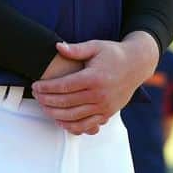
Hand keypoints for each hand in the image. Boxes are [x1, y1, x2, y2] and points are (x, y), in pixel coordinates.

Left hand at [31, 32, 158, 135]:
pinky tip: (60, 120)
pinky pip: (86, 126)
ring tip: (44, 107)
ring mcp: (104, 106)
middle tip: (35, 96)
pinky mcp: (107, 114)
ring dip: (55, 114)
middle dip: (47, 100)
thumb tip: (57, 46)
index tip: (35, 86)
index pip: (64, 86)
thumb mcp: (96, 46)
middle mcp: (100, 94)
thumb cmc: (113, 53)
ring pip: (74, 117)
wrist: (137, 65)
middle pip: (66, 103)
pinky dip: (71, 126)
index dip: (47, 88)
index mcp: (94, 77)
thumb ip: (76, 49)